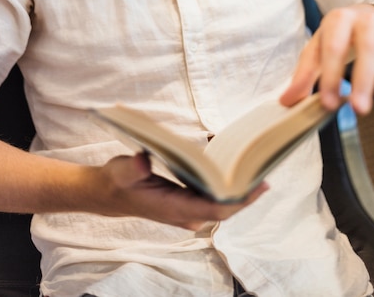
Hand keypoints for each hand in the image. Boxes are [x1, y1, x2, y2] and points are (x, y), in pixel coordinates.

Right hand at [93, 154, 267, 229]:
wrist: (107, 192)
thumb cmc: (116, 181)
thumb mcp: (121, 170)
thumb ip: (132, 167)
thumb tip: (143, 160)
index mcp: (173, 208)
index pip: (215, 210)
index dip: (240, 200)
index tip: (259, 185)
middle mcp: (184, 213)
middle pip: (224, 207)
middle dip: (246, 191)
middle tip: (265, 166)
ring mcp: (186, 210)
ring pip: (220, 202)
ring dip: (237, 186)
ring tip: (254, 162)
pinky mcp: (186, 202)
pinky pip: (212, 196)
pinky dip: (224, 182)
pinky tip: (232, 163)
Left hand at [280, 4, 373, 113]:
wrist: (373, 17)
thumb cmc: (342, 36)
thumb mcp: (319, 48)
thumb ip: (305, 74)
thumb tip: (287, 101)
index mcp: (339, 19)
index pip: (334, 47)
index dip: (331, 75)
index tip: (329, 103)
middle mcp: (367, 19)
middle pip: (367, 47)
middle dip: (363, 78)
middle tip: (358, 107)